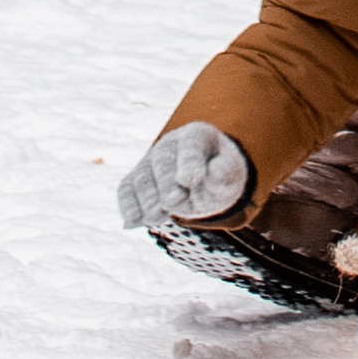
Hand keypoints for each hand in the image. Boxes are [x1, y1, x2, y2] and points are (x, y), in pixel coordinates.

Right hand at [116, 122, 250, 228]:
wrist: (205, 181)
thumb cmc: (220, 177)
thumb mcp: (230, 176)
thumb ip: (224, 175)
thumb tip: (216, 172)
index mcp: (198, 135)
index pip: (191, 143)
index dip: (189, 161)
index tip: (189, 180)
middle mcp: (170, 143)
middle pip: (163, 160)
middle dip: (166, 183)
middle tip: (173, 202)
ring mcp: (150, 160)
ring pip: (142, 177)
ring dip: (147, 200)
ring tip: (156, 217)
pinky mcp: (136, 178)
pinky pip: (126, 190)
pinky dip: (128, 206)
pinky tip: (132, 223)